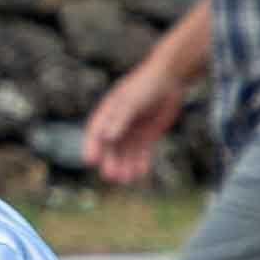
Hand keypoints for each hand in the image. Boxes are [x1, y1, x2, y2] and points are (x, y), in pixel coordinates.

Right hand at [80, 52, 176, 187]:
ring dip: (125, 165)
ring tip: (126, 179)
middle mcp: (118, 123)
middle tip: (111, 176)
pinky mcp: (147, 135)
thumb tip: (107, 138)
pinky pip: (142, 151)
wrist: (170, 80)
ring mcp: (133, 130)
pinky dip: (141, 162)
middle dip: (110, 161)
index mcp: (108, 112)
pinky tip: (141, 172)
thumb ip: (120, 119)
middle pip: (110, 146)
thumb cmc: (146, 86)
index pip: (95, 132)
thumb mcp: (132, 101)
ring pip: (126, 152)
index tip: (90, 161)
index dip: (92, 147)